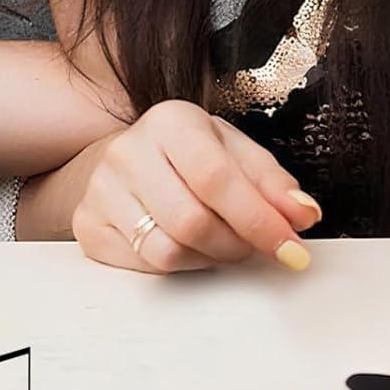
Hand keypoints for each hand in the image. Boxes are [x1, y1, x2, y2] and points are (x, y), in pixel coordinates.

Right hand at [66, 101, 322, 273]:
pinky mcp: (87, 225)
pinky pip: (144, 266)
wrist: (129, 160)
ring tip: (217, 242)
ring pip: (168, 251)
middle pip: (192, 222)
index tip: (291, 248)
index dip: (259, 221)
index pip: (216, 179)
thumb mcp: (235, 153)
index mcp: (169, 122)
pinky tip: (183, 244)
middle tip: (252, 245)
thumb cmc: (189, 156)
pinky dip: (177, 266)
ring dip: (207, 259)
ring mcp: (100, 190)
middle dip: (235, 246)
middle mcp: (127, 151)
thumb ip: (273, 183)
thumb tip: (302, 215)